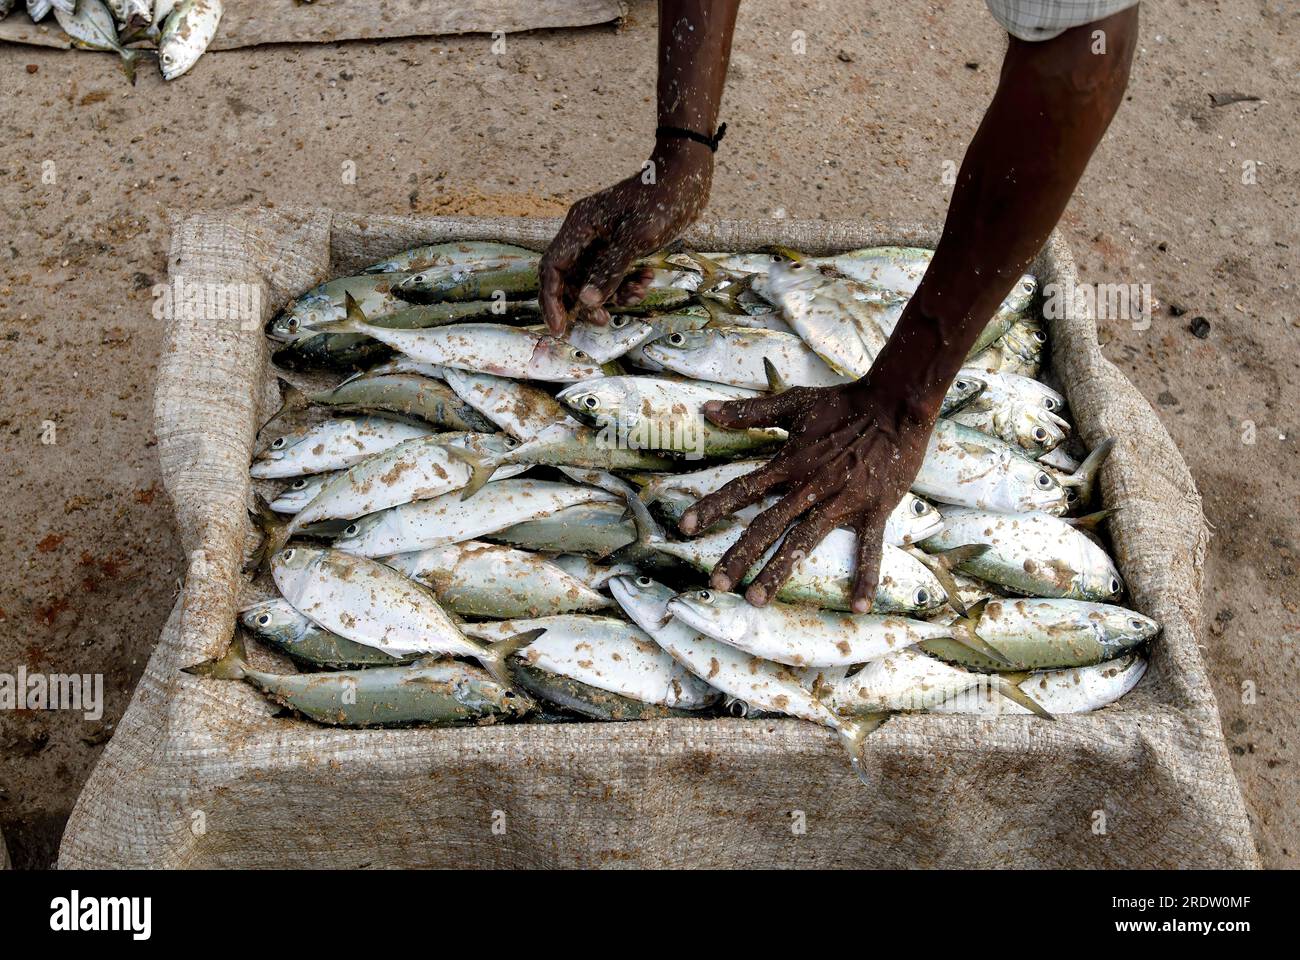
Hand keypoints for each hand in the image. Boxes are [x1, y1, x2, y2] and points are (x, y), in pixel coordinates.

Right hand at [539, 142, 713, 333]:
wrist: (688, 176)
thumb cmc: (662, 199)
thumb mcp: (637, 238)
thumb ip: (610, 270)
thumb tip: (587, 301)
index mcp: (580, 225)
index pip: (552, 268)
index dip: (552, 300)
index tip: (559, 327)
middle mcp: (585, 234)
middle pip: (571, 279)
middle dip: (587, 302)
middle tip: (604, 320)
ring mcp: (602, 240)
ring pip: (594, 281)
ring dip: (614, 293)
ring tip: (640, 291)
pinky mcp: (620, 246)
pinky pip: (613, 274)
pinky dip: (627, 283)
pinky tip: (647, 278)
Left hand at [679, 377, 939, 611]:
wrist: (894, 404)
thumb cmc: (844, 403)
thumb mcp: (793, 403)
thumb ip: (749, 412)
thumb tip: (708, 410)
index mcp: (788, 464)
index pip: (742, 489)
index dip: (713, 507)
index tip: (686, 528)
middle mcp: (809, 487)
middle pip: (765, 526)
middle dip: (738, 555)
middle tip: (716, 584)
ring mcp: (841, 502)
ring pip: (802, 543)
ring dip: (777, 573)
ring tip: (755, 599)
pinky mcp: (872, 510)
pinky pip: (868, 549)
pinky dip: (865, 578)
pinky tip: (857, 607)